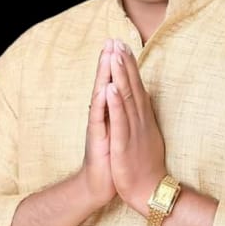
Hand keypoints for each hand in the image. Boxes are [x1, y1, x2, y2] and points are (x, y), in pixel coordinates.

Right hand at [81, 39, 115, 207]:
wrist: (100, 185)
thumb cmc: (113, 156)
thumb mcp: (120, 131)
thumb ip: (121, 112)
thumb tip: (126, 96)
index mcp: (111, 112)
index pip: (114, 82)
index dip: (118, 63)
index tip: (121, 43)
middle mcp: (103, 115)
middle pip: (106, 82)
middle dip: (109, 61)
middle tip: (111, 40)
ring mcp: (99, 125)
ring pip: (102, 95)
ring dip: (105, 75)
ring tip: (107, 55)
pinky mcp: (98, 139)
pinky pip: (100, 118)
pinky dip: (103, 103)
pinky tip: (105, 89)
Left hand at [106, 39, 165, 213]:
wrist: (149, 192)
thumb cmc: (145, 163)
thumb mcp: (146, 134)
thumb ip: (143, 115)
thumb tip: (144, 98)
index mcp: (143, 117)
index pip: (136, 86)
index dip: (130, 66)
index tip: (123, 46)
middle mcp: (140, 119)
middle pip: (132, 86)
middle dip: (124, 63)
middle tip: (117, 41)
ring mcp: (133, 130)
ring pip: (126, 98)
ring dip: (120, 76)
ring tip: (114, 55)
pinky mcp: (125, 144)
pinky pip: (119, 121)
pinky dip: (114, 103)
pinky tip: (109, 88)